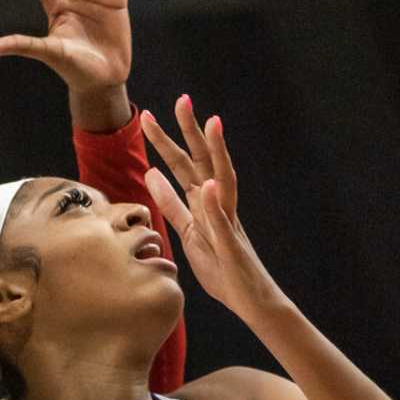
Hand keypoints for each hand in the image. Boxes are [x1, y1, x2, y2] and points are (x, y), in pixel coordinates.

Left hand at [142, 98, 276, 320]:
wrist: (251, 301)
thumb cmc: (221, 268)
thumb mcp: (189, 233)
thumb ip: (172, 205)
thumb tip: (152, 174)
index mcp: (205, 204)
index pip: (183, 166)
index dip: (166, 141)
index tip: (148, 116)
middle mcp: (219, 206)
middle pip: (203, 162)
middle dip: (192, 131)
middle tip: (182, 99)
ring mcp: (228, 224)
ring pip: (223, 181)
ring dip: (217, 153)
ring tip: (212, 124)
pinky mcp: (232, 247)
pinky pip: (223, 224)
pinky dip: (215, 204)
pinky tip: (208, 185)